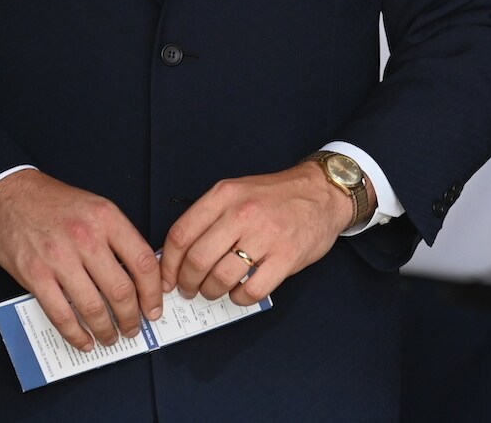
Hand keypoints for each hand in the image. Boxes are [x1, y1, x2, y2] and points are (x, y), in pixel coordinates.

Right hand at [0, 169, 162, 351]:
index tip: (154, 308)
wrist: (12, 196)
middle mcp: (86, 238)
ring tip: (111, 337)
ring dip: (106, 329)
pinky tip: (84, 340)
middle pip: (120, 290)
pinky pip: (61, 314)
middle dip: (131, 317)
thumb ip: (119, 238)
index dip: (153, 293)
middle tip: (134, 328)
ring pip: (93, 307)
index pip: (143, 263)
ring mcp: (59, 258)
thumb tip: (141, 275)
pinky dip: (76, 334)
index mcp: (107, 219)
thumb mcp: (97, 208)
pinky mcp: (35, 275)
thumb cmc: (56, 204)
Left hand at [162, 162, 350, 306]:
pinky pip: (251, 290)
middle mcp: (241, 214)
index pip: (181, 235)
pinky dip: (239, 298)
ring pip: (220, 278)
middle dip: (188, 283)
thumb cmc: (276, 196)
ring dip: (211, 292)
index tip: (168, 279)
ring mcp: (265, 236)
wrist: (322, 192)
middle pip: (197, 260)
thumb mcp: (237, 192)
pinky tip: (240, 292)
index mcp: (224, 195)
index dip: (169, 264)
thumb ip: (209, 217)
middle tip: (190, 289)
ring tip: (214, 291)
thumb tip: (179, 254)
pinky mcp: (286, 257)